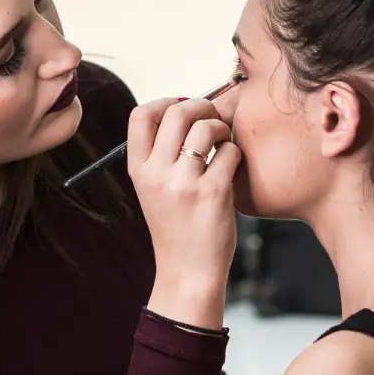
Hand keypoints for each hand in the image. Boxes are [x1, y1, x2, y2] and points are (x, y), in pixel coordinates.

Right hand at [128, 99, 239, 327]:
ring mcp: (184, 183)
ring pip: (206, 128)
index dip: (164, 102)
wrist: (188, 272)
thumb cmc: (178, 227)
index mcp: (138, 169)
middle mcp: (156, 173)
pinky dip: (236, 153)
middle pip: (176, 112)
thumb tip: (185, 109)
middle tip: (213, 119)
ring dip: (221, 128)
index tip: (182, 109)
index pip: (140, 115)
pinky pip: (230, 152)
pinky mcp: (212, 193)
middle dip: (201, 107)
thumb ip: (161, 154)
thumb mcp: (153, 190)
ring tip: (224, 143)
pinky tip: (233, 167)